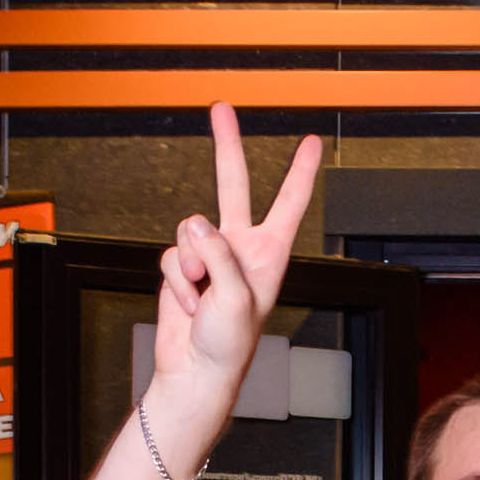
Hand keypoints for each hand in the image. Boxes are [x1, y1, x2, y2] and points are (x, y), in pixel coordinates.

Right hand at [150, 103, 322, 412]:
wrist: (196, 371)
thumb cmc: (229, 345)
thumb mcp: (235, 298)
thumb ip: (218, 254)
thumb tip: (195, 225)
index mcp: (269, 253)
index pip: (289, 202)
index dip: (299, 171)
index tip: (311, 142)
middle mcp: (241, 248)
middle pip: (233, 185)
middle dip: (227, 145)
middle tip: (221, 107)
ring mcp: (210, 255)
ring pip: (188, 230)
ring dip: (188, 265)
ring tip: (202, 296)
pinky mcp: (183, 266)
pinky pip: (168, 255)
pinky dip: (174, 280)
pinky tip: (188, 303)